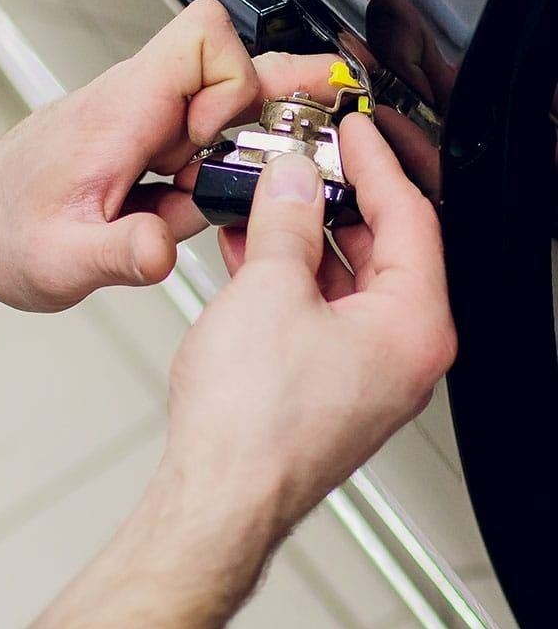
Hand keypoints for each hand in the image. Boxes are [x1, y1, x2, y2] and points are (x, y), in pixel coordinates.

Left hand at [0, 0, 337, 311]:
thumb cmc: (0, 229)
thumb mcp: (60, 260)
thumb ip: (120, 254)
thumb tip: (165, 249)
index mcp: (120, 112)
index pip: (204, 37)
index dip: (234, 84)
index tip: (216, 145)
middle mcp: (134, 104)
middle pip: (230, 67)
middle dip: (266, 114)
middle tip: (286, 155)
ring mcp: (140, 120)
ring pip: (220, 113)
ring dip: (225, 166)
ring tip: (178, 208)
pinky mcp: (141, 142)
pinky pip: (197, 144)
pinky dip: (203, 179)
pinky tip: (171, 209)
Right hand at [161, 114, 455, 533]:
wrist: (217, 496)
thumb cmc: (253, 424)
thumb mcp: (271, 290)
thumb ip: (287, 221)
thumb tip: (292, 181)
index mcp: (413, 327)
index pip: (410, 218)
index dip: (376, 164)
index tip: (352, 131)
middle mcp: (398, 349)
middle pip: (379, 245)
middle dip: (333, 197)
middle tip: (303, 159)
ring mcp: (360, 367)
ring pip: (340, 276)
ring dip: (301, 232)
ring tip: (264, 197)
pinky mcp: (321, 379)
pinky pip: (313, 305)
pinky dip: (284, 271)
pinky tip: (246, 246)